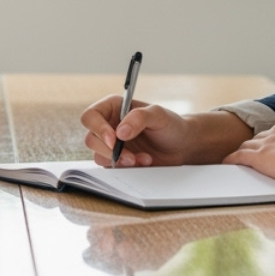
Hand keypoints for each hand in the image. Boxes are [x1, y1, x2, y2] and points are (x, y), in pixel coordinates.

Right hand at [81, 98, 252, 167]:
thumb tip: (119, 132)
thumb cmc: (171, 125)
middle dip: (109, 150)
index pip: (91, 116)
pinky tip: (144, 162)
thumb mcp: (158, 115)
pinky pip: (111, 167)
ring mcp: (112, 144)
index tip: (114, 140)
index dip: (98, 128)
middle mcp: (109, 125)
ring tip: (143, 159)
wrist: (183, 146)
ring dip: (119, 161)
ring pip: (98, 155)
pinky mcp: (118, 160)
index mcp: (113, 107)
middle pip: (91, 139)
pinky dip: (126, 167)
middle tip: (130, 157)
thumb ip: (139, 118)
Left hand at [222, 119, 274, 186]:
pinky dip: (232, 159)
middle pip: (260, 137)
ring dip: (243, 152)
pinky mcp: (257, 156)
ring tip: (238, 160)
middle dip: (256, 145)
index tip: (273, 147)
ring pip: (248, 145)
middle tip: (253, 154)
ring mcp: (265, 143)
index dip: (273, 141)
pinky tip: (227, 164)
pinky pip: (238, 156)